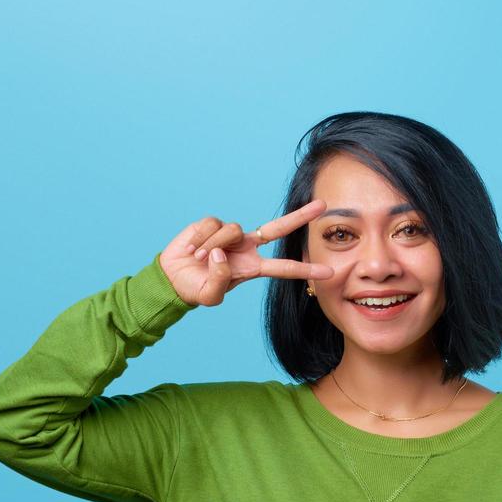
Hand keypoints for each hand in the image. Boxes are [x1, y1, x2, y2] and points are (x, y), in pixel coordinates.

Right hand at [158, 199, 334, 307]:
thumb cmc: (195, 288)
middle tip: (323, 205)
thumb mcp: (210, 296)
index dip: (305, 270)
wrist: (172, 278)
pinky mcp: (212, 224)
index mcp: (252, 268)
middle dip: (300, 217)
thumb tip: (222, 254)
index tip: (329, 271)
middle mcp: (247, 248)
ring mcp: (231, 235)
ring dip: (212, 246)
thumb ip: (220, 281)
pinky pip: (212, 225)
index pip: (284, 268)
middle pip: (278, 229)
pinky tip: (192, 249)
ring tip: (200, 259)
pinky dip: (200, 239)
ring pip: (232, 230)